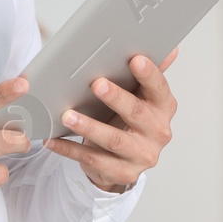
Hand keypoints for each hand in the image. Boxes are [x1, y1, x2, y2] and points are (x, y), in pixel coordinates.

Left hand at [45, 48, 177, 192]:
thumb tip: (170, 49)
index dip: (149, 74)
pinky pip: (92, 160)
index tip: (135, 59)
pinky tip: (52, 140)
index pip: (159, 89)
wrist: (125, 159)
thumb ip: (148, 75)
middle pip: (136, 113)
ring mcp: (141, 155)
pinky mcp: (122, 172)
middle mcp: (158, 132)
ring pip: (114, 140)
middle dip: (116, 98)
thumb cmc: (129, 118)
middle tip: (96, 84)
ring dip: (89, 126)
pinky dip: (70, 149)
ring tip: (67, 115)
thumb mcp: (140, 96)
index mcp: (163, 108)